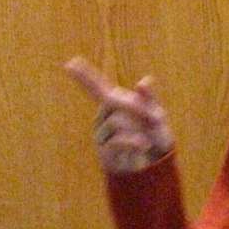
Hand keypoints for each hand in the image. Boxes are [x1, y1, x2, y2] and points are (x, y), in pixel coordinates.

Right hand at [65, 55, 174, 173]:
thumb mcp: (155, 114)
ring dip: (139, 128)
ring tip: (149, 138)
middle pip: (112, 101)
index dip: (84, 76)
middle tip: (158, 118)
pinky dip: (133, 142)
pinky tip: (143, 144)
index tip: (70, 63)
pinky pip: (117, 141)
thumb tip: (144, 80)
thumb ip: (149, 98)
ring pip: (116, 121)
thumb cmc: (153, 135)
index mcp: (113, 106)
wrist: (155, 165)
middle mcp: (103, 119)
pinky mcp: (105, 153)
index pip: (96, 87)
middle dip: (137, 107)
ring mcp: (102, 136)